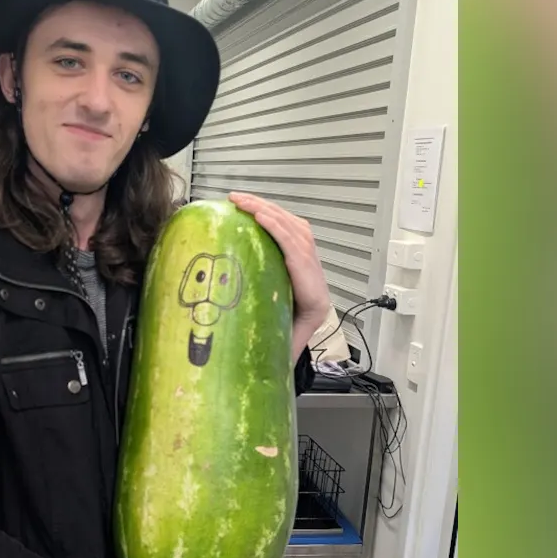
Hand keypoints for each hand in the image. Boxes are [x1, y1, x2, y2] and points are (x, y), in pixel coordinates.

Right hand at [227, 193, 330, 360]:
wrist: (305, 357)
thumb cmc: (287, 352)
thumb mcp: (279, 350)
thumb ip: (271, 346)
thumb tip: (247, 345)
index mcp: (313, 299)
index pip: (299, 257)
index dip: (281, 233)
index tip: (259, 216)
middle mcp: (316, 280)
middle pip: (299, 235)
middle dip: (270, 213)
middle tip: (239, 201)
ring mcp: (313, 270)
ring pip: (298, 229)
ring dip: (270, 210)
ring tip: (242, 200)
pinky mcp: (305, 264)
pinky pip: (295, 233)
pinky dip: (276, 219)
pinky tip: (255, 211)